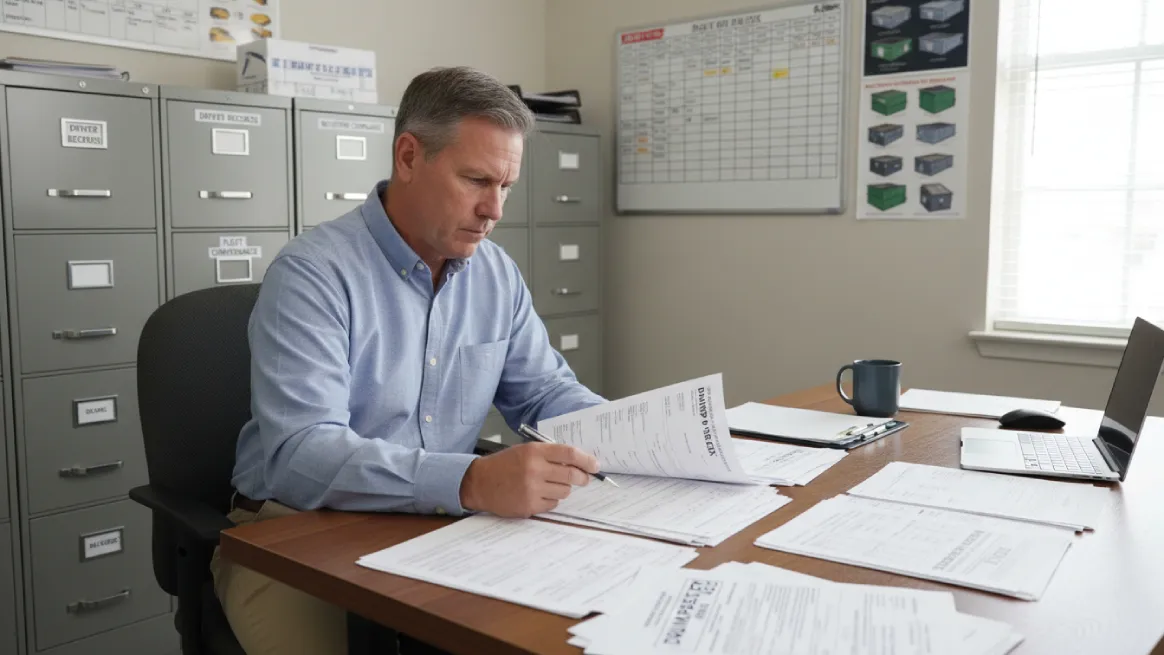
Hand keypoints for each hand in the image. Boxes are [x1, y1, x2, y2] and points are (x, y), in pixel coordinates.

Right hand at [459, 443, 599, 517]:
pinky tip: (538, 495)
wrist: (480, 483)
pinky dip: (550, 500)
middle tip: (584, 478)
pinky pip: (553, 505)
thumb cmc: (504, 465)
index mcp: (534, 452)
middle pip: (571, 475)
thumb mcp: (525, 451)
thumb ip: (549, 455)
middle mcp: (534, 469)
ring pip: (564, 492)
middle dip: (582, 477)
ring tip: (550, 485)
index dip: (586, 460)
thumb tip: (577, 462)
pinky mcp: (529, 506)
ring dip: (562, 489)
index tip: (595, 465)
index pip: (569, 453)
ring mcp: (532, 489)